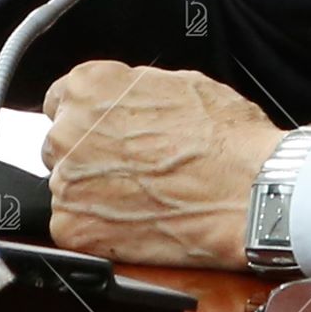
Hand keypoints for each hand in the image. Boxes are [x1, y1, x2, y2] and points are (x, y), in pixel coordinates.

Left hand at [41, 60, 285, 269]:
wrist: (249, 192)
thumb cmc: (226, 139)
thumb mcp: (180, 83)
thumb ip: (133, 90)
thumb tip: (124, 98)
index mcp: (89, 87)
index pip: (61, 99)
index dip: (90, 117)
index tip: (105, 130)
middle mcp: (68, 132)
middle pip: (62, 144)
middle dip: (90, 154)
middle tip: (133, 164)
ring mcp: (67, 183)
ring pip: (68, 186)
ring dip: (94, 191)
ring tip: (142, 195)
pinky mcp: (73, 228)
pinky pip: (74, 225)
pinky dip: (99, 226)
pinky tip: (136, 219)